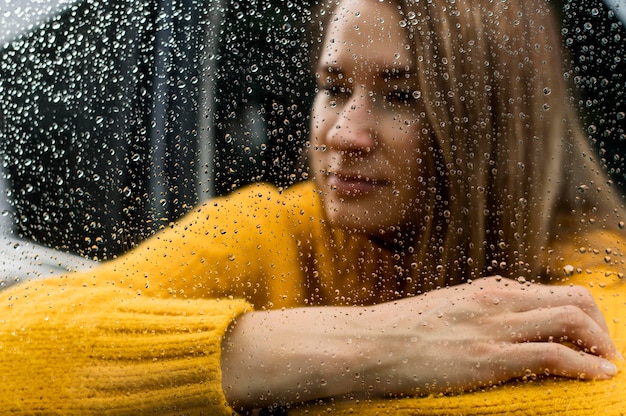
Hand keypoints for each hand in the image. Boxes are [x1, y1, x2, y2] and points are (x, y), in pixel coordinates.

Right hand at [221, 276, 618, 408]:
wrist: (372, 343)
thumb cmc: (405, 332)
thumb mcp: (448, 311)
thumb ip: (479, 313)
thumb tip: (500, 325)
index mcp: (490, 290)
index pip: (554, 292)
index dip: (583, 314)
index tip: (591, 335)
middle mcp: (499, 301)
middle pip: (574, 299)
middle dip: (601, 325)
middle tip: (606, 350)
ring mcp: (495, 326)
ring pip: (573, 320)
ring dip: (601, 344)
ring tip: (608, 364)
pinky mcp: (490, 356)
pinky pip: (556, 354)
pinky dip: (586, 365)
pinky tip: (598, 377)